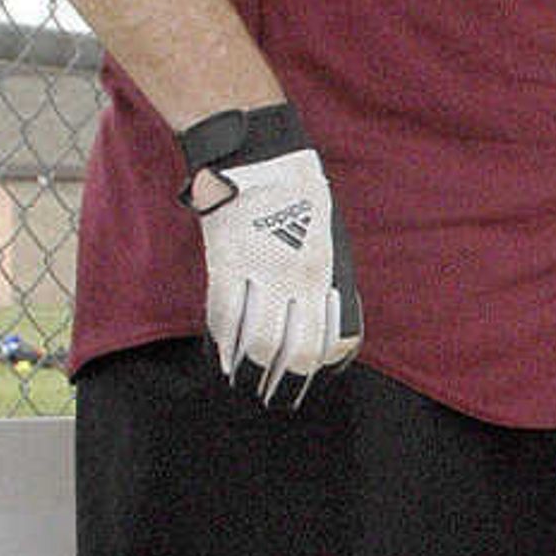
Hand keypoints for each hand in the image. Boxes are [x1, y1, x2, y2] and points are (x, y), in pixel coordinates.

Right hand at [179, 103, 360, 408]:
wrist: (260, 156)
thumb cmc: (300, 195)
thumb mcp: (328, 237)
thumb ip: (325, 278)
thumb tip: (324, 315)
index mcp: (325, 274)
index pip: (332, 339)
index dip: (323, 365)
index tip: (313, 377)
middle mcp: (296, 281)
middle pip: (293, 351)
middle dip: (285, 384)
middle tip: (276, 399)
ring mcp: (260, 274)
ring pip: (256, 342)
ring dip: (250, 373)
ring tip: (245, 387)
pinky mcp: (225, 264)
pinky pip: (223, 316)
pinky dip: (223, 343)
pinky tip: (223, 358)